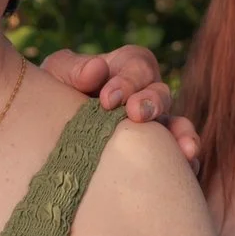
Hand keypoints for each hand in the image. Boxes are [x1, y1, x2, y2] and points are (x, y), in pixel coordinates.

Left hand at [41, 46, 200, 160]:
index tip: (107, 99)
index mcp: (125, 67)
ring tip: (185, 150)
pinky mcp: (156, 155)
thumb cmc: (54, 93)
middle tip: (137, 115)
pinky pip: (178, 158)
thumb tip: (96, 70)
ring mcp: (154, 126)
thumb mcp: (57, 73)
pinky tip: (188, 169)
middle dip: (152, 103)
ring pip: (177, 125)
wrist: (45, 131)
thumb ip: (73, 68)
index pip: (138, 66)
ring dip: (182, 134)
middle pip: (161, 92)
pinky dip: (186, 163)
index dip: (127, 81)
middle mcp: (145, 94)